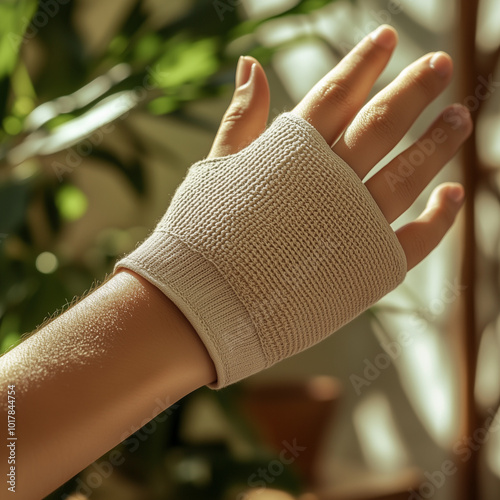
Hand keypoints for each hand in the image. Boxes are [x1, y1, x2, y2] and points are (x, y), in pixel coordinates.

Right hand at [209, 25, 471, 270]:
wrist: (203, 306)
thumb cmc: (201, 237)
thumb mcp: (215, 169)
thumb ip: (241, 120)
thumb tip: (251, 64)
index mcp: (290, 155)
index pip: (336, 95)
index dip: (362, 63)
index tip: (386, 38)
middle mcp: (329, 183)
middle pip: (382, 125)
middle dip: (414, 90)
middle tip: (441, 64)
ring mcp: (352, 226)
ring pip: (408, 174)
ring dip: (438, 143)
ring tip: (460, 116)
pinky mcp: (365, 269)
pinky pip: (414, 240)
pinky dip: (438, 218)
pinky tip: (454, 193)